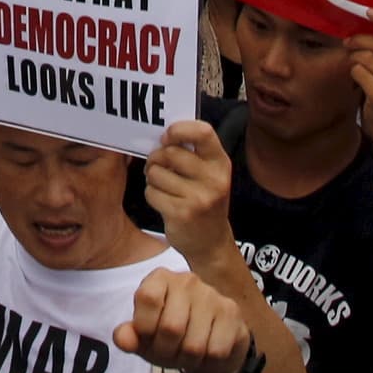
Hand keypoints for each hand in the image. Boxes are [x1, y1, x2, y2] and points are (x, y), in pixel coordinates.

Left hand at [119, 263, 260, 372]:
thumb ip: (129, 336)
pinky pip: (216, 351)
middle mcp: (187, 280)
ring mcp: (212, 295)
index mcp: (159, 278)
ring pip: (195, 344)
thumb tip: (122, 339)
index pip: (147, 298)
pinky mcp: (232, 314)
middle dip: (167, 352)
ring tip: (187, 354)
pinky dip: (208, 362)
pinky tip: (206, 353)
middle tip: (169, 353)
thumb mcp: (145, 338)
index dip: (145, 329)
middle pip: (171, 328)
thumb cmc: (171, 338)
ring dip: (188, 360)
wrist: (210, 346)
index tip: (147, 338)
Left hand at [146, 121, 238, 268]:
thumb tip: (164, 134)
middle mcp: (213, 180)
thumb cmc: (205, 201)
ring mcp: (198, 198)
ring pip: (156, 173)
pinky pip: (151, 192)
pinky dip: (152, 195)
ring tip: (164, 187)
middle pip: (169, 153)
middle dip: (156, 158)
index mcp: (220, 164)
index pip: (203, 132)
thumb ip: (193, 153)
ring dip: (152, 178)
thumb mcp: (209, 175)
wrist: (211, 243)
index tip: (167, 137)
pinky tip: (164, 202)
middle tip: (158, 166)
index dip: (179, 130)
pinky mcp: (181, 213)